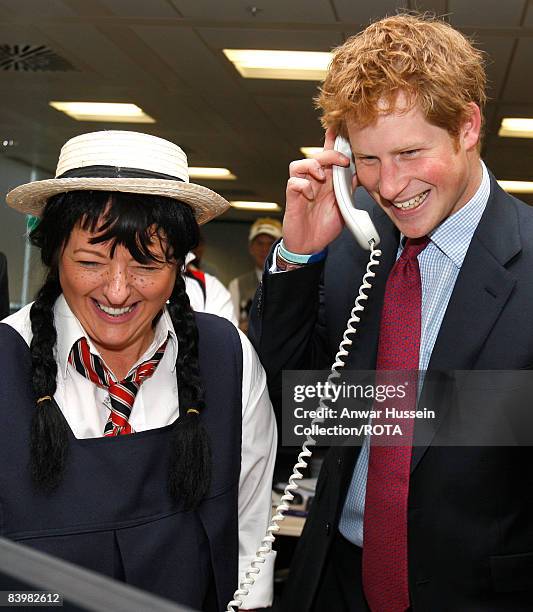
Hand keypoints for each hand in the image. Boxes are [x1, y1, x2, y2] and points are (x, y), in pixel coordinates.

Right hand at [283, 128, 352, 253]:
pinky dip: (303, 185)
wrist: (310, 246)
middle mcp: (314, 182)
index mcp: (327, 181)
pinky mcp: (292, 198)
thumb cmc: (324, 227)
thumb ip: (349, 190)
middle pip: (316, 156)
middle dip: (329, 154)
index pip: (329, 156)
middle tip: (342, 161)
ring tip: (322, 177)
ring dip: (312, 166)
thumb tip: (359, 173)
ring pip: (299, 164)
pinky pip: (293, 182)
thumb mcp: (344, 207)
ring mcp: (302, 189)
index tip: (340, 129)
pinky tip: (310, 195)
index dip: (332, 141)